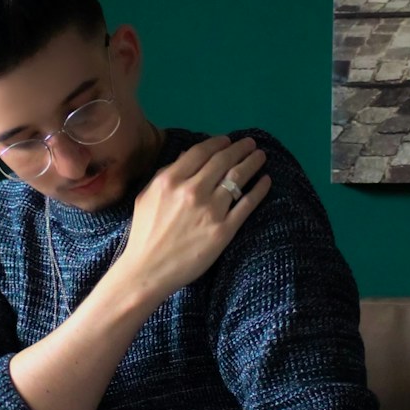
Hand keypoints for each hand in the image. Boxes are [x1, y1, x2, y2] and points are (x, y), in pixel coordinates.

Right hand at [114, 135, 270, 304]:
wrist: (148, 270)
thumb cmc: (144, 233)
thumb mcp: (146, 196)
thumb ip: (165, 173)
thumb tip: (187, 155)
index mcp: (171, 180)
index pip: (201, 152)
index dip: (218, 142)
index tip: (228, 140)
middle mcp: (193, 190)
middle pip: (223, 161)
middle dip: (240, 148)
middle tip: (250, 143)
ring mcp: (211, 210)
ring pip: (237, 178)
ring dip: (252, 163)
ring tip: (261, 156)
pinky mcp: (224, 229)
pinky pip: (247, 204)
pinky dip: (259, 189)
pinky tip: (266, 181)